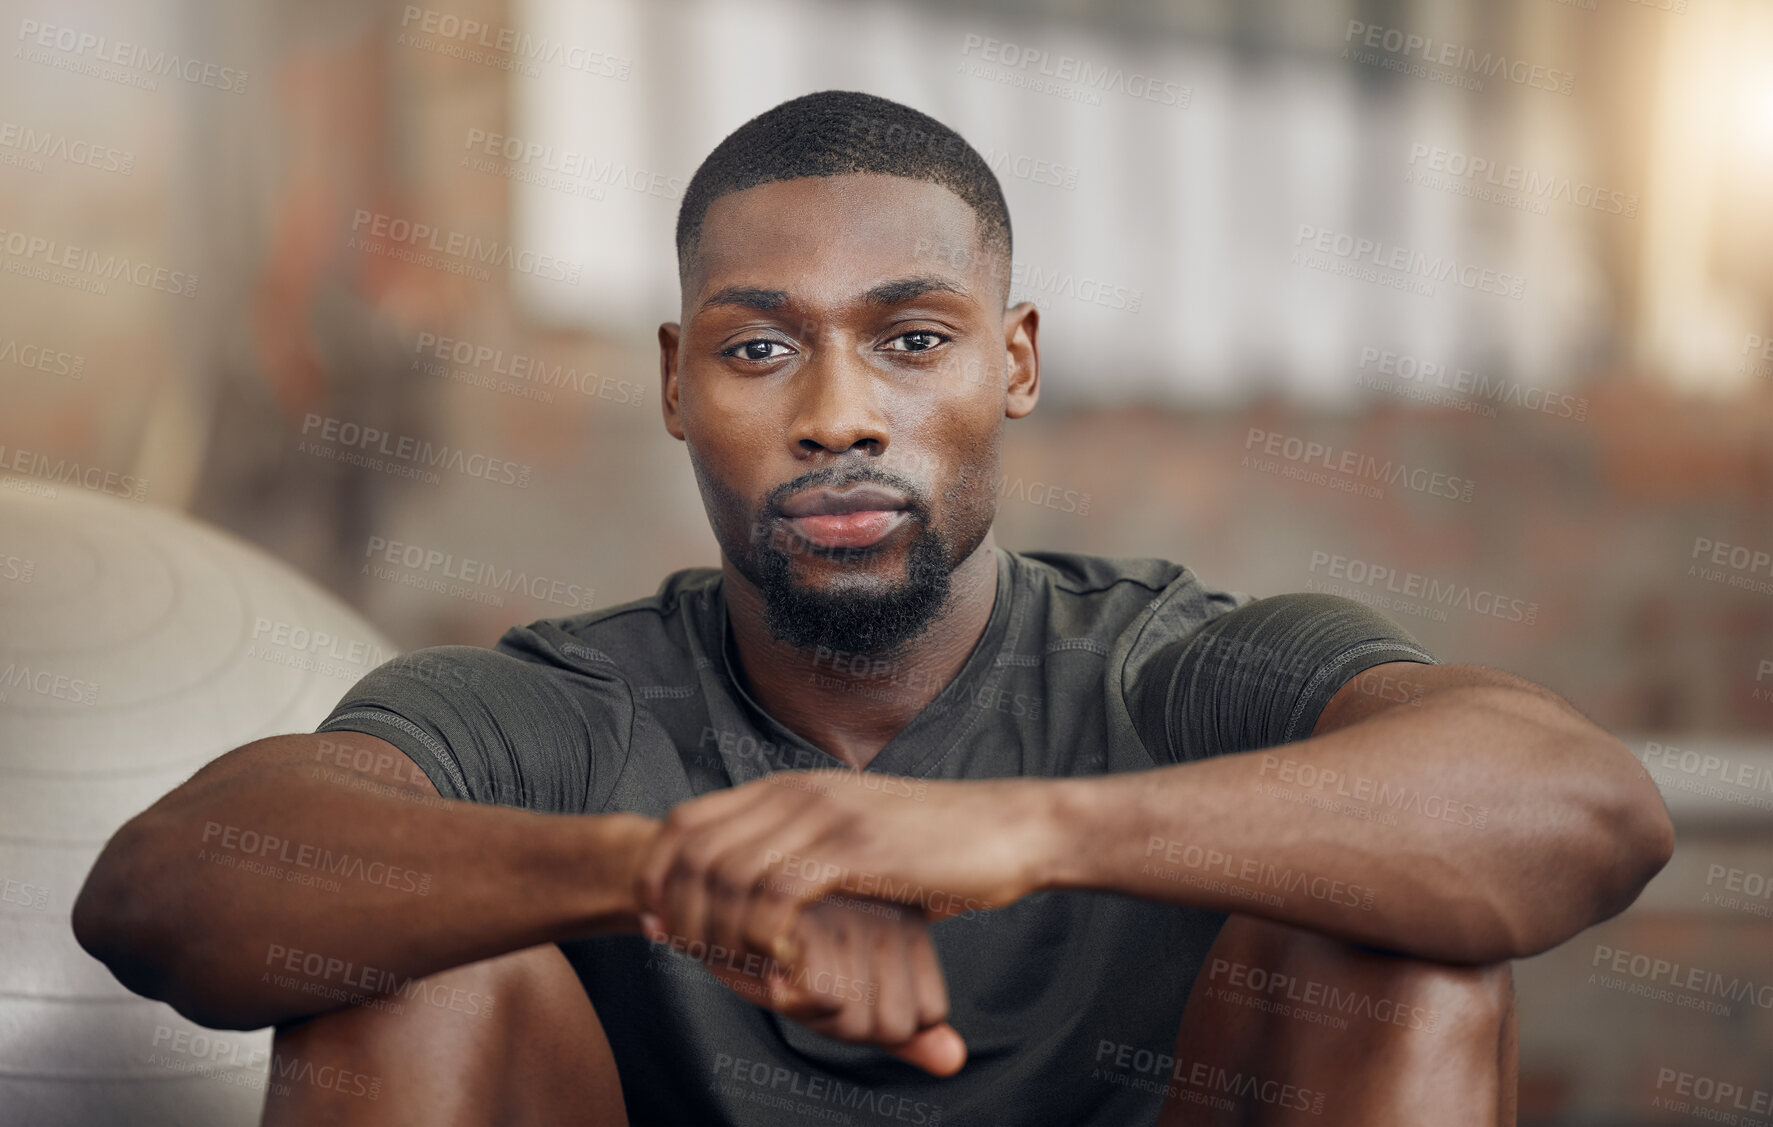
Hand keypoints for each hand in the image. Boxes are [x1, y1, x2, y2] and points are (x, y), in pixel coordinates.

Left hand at [636, 770, 1058, 983]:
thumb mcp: (852, 840)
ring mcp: (824, 817)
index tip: (660, 926)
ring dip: (721, 933)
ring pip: (727, 876)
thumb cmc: (934, 848)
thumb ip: (798, 852)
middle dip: (676, 911)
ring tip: (742, 968)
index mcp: (787, 788)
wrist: (1009, 831)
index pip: (684, 821)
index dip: (656, 875)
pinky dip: (766, 939)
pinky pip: (776, 898)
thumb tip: (750, 892)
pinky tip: (788, 963)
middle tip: (689, 955)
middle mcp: (795, 793)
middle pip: (691, 849)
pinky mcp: (854, 849)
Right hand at [643, 891, 966, 1075]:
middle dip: (841, 1023)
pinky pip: (826, 998)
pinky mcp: (816, 911)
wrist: (706, 894)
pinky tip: (771, 966)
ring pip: (859, 1021)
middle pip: (891, 1026)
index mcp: (909, 925)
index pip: (922, 1017)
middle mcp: (891, 913)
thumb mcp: (857, 997)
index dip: (872, 1022)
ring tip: (787, 971)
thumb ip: (908, 1033)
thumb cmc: (783, 951)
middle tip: (806, 982)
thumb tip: (953, 1062)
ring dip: (812, 1014)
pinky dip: (791, 998)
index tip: (838, 988)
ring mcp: (852, 909)